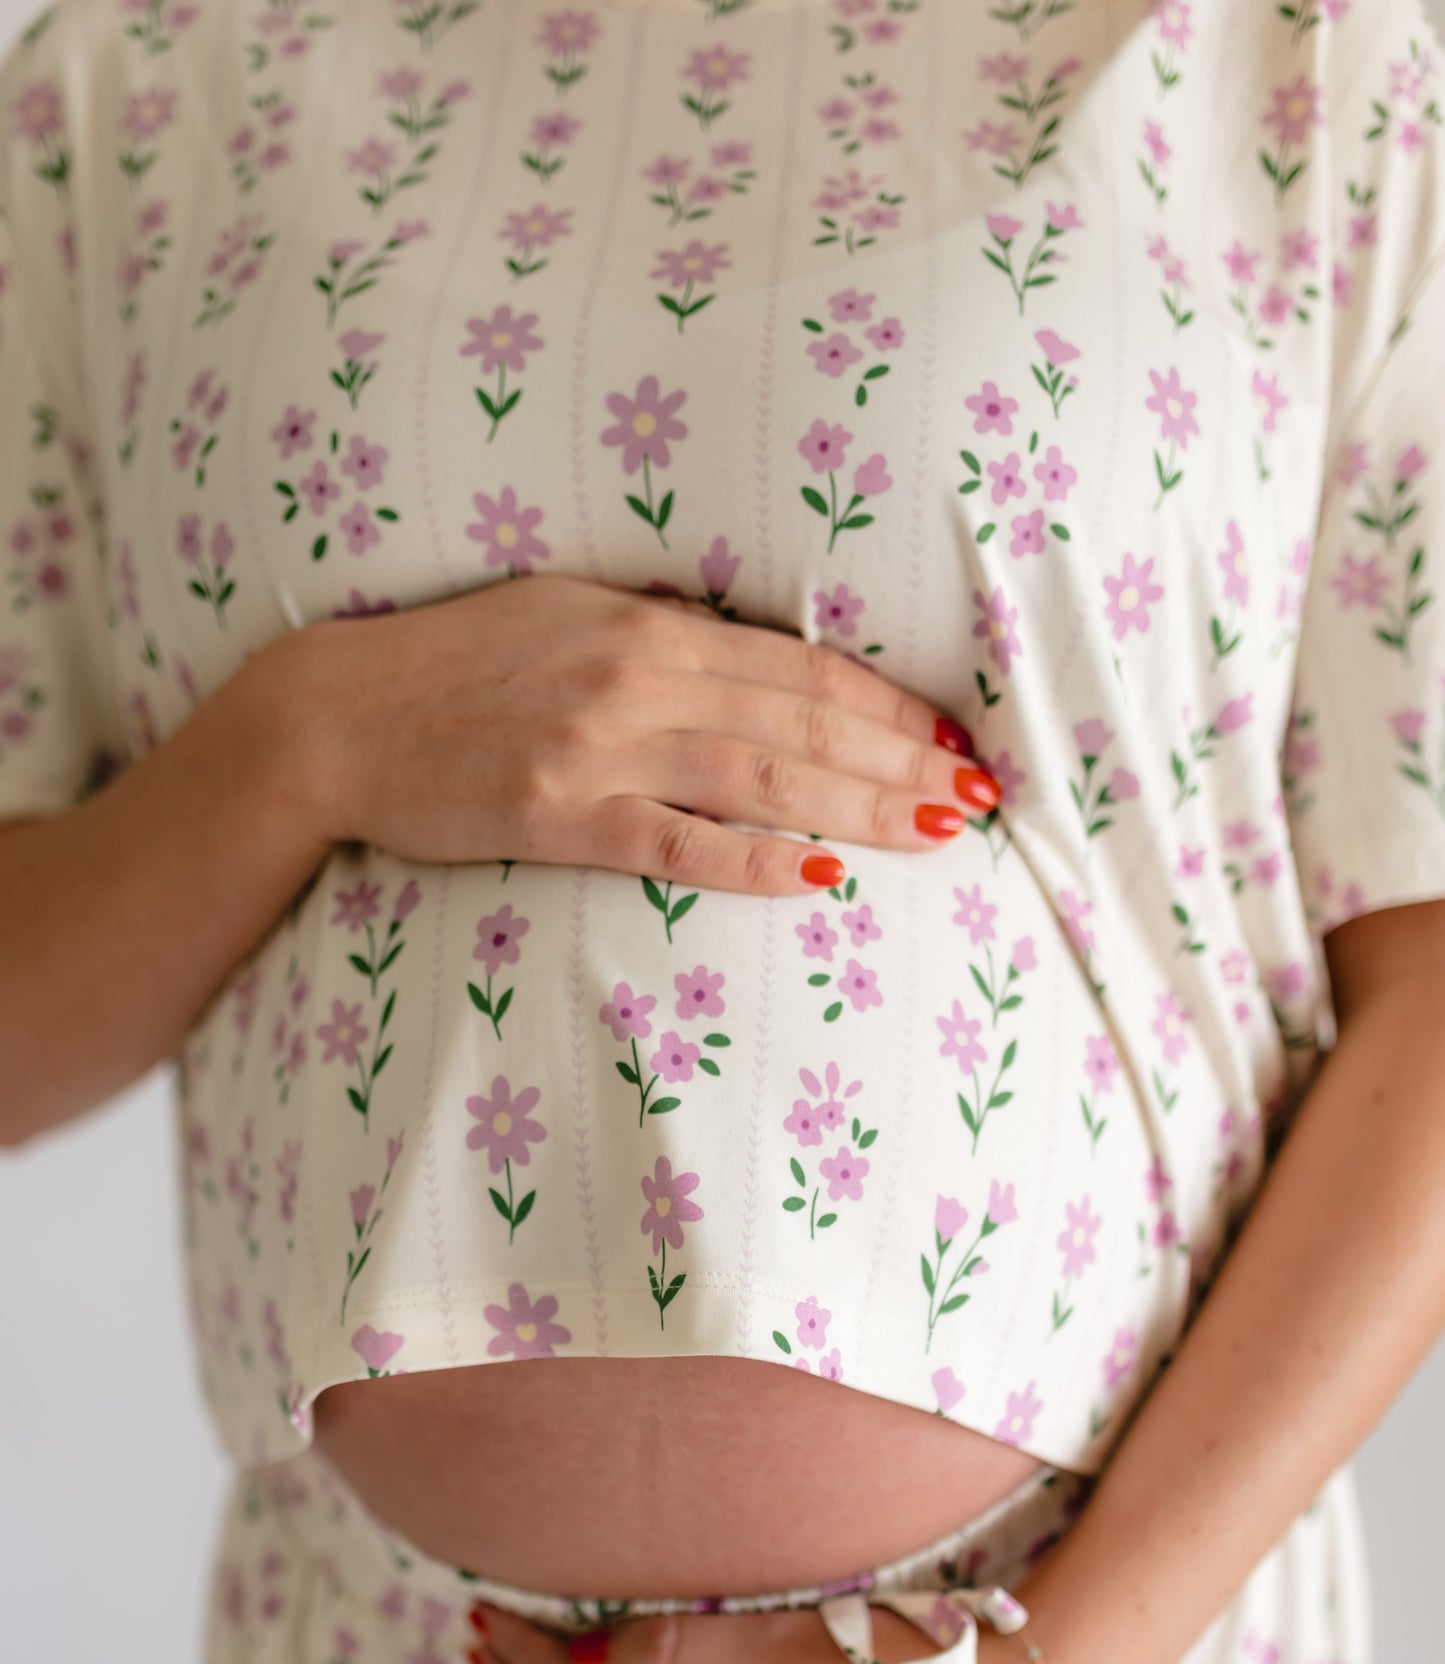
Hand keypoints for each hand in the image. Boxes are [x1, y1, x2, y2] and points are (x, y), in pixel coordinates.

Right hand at [295, 573, 997, 900]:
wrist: (334, 720)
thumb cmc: (449, 669)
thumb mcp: (562, 617)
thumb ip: (657, 635)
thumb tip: (746, 655)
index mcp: (647, 624)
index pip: (798, 665)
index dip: (885, 705)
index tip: (951, 737)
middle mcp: (637, 676)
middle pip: (802, 721)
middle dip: (902, 761)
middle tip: (978, 798)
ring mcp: (598, 747)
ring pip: (762, 777)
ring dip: (860, 807)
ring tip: (935, 835)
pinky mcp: (557, 815)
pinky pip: (676, 843)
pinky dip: (751, 859)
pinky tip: (820, 877)